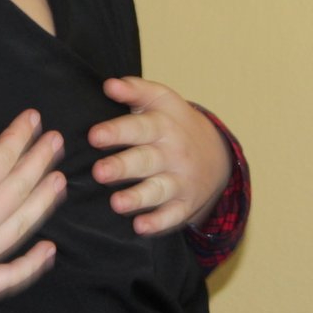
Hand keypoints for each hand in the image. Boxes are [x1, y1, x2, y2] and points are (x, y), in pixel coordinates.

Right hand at [0, 93, 64, 310]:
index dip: (20, 136)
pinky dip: (33, 265)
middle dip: (40, 161)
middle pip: (18, 190)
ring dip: (45, 202)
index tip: (33, 119)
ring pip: (22, 229)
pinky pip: (10, 278)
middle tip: (56, 141)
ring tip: (60, 179)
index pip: (1, 160)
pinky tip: (49, 248)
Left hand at [89, 76, 230, 234]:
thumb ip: (135, 90)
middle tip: (99, 172)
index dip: (116, 132)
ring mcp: (180, 181)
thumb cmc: (175, 123)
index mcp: (162, 126)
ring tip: (117, 204)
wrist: (217, 154)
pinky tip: (141, 227)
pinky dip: (159, 223)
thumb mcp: (161, 99)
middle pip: (145, 161)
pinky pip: (173, 216)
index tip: (94, 136)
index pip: (139, 128)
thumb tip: (109, 84)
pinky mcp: (184, 205)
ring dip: (138, 198)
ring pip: (158, 190)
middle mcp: (172, 154)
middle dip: (122, 167)